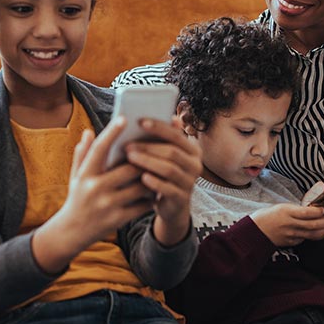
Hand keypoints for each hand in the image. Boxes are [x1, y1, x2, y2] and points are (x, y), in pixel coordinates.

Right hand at [32, 118, 155, 272]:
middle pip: (129, 168)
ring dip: (152, 178)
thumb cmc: (76, 198)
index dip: (111, 133)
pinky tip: (156, 191)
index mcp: (85, 174)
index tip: (124, 118)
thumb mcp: (75, 176)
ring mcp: (107, 205)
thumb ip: (82, 154)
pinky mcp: (118, 219)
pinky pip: (142, 205)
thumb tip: (89, 131)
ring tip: (160, 170)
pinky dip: (151, 197)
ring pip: (140, 186)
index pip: (99, 149)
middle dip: (144, 159)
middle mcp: (95, 188)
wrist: (71, 232)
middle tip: (157, 149)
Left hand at [124, 116, 202, 244]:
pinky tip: (142, 178)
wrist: (172, 206)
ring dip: (148, 162)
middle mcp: (195, 165)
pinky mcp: (182, 199)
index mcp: (192, 151)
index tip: (140, 121)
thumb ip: (164, 138)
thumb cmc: (164, 175)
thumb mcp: (165, 156)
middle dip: (148, 147)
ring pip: (169, 169)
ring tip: (130, 158)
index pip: (176, 135)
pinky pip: (168, 188)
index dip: (159, 127)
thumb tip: (164, 116)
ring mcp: (190, 183)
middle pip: (172, 152)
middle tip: (127, 145)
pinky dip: (154, 182)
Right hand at [250, 201, 323, 246]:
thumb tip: (314, 208)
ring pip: (312, 234)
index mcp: (286, 212)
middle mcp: (289, 224)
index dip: (317, 212)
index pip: (305, 213)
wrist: (256, 231)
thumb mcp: (282, 207)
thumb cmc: (268, 216)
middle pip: (312, 225)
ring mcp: (291, 235)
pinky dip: (314, 236)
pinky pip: (305, 239)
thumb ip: (297, 208)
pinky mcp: (291, 242)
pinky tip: (320, 232)